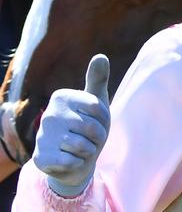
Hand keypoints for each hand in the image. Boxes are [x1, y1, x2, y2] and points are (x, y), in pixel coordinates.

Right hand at [33, 54, 110, 196]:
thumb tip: (101, 56)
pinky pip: (73, 161)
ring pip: (84, 146)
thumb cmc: (88, 126)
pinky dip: (78, 163)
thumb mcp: (96, 102)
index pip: (98, 107)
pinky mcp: (41, 158)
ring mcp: (42, 136)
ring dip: (89, 151)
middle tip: (89, 138)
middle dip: (98, 137)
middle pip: (91, 127)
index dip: (103, 119)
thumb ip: (98, 79)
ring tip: (81, 149)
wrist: (75, 160)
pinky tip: (70, 160)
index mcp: (62, 96)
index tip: (95, 120)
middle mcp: (49, 114)